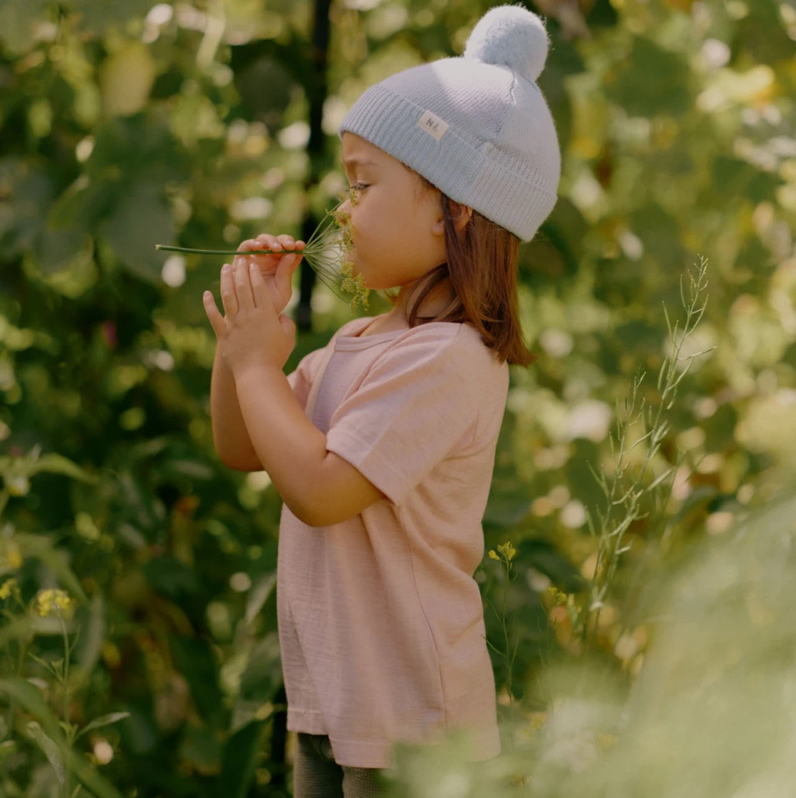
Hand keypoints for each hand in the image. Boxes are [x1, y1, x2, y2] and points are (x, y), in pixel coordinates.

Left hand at [203, 259, 295, 376]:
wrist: (257, 375)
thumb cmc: (276, 357)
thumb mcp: (289, 337)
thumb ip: (286, 322)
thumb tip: (281, 317)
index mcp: (265, 314)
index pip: (259, 287)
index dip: (255, 273)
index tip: (253, 263)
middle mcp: (248, 315)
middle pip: (242, 287)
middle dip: (241, 270)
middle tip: (239, 259)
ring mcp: (234, 324)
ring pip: (227, 296)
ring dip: (225, 280)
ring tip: (224, 268)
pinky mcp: (223, 334)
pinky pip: (213, 316)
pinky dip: (209, 304)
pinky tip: (206, 293)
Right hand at [232, 234, 304, 314]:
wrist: (254, 317)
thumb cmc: (270, 304)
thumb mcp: (283, 289)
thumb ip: (287, 272)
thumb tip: (293, 254)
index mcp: (281, 265)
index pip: (289, 250)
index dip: (295, 245)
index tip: (301, 246)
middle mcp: (268, 259)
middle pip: (276, 242)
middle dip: (283, 241)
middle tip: (289, 246)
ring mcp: (255, 258)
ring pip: (261, 241)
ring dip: (269, 241)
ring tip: (275, 248)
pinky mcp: (241, 260)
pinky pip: (244, 247)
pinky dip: (251, 244)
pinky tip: (259, 246)